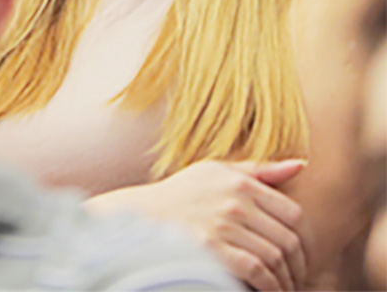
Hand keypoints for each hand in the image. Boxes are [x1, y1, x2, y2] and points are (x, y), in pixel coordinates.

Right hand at [87, 160, 308, 290]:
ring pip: (275, 259)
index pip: (293, 214)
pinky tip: (265, 291)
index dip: (303, 240)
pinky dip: (268, 286)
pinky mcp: (212, 249)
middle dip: (297, 267)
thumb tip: (302, 165)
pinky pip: (256, 271)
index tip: (299, 257)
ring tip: (281, 289)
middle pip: (288, 240)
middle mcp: (235, 201)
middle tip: (294, 279)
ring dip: (284, 281)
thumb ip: (260, 170)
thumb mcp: (217, 171)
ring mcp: (222, 225)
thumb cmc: (183, 193)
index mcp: (240, 181)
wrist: (142, 216)